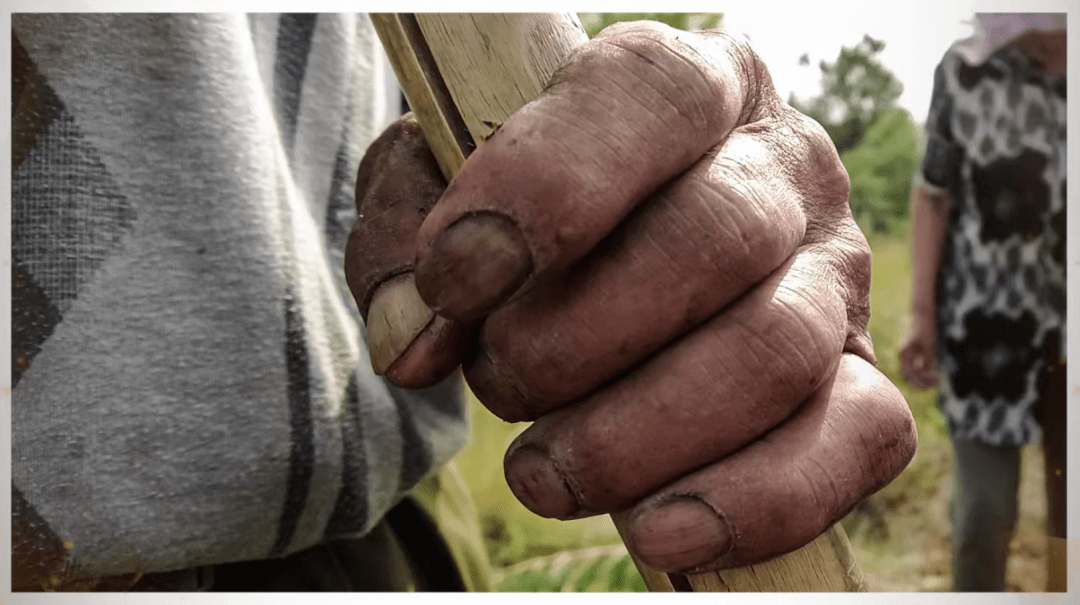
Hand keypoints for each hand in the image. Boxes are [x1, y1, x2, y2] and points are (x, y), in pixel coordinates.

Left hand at [346, 21, 915, 572]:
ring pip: (774, 352)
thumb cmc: (522, 221)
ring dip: (633, 437)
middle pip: (715, 240)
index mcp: (689, 86)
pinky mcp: (859, 379)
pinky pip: (859, 441)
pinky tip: (655, 530)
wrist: (604, 260)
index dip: (545, 188)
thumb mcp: (438, 197)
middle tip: (496, 381)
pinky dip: (751, 504)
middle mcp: (783, 167)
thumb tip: (416, 343)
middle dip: (573, 341)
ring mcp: (834, 274)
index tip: (453, 280)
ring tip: (544, 471)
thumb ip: (404, 242)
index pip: (650, 95)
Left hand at [900, 313, 939, 389]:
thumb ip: (923, 360)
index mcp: (904, 355)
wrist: (925, 316)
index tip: (930, 386)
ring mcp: (909, 351)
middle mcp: (904, 354)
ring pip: (914, 373)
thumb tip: (927, 371)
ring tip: (939, 381)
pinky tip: (938, 376)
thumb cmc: (927, 333)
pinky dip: (928, 375)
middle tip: (935, 385)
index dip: (917, 384)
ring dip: (926, 381)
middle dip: (920, 385)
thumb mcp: (925, 349)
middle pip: (908, 376)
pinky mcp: (918, 347)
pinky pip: (921, 366)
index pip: (907, 376)